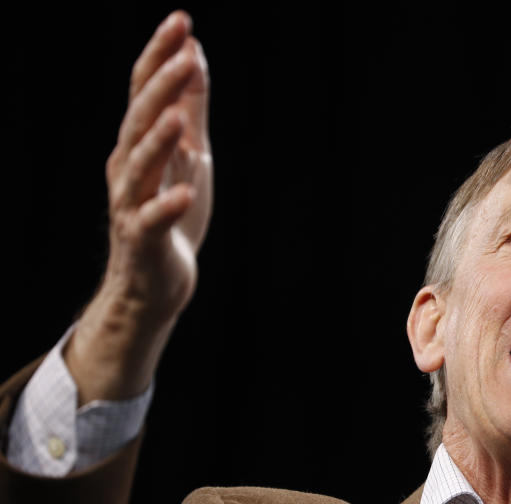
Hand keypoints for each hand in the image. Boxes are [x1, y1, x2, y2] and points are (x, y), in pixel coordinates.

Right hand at [103, 9, 211, 321]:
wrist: (154, 282)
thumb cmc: (171, 213)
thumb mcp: (188, 153)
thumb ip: (190, 107)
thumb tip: (195, 52)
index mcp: (139, 144)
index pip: (145, 91)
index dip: (160, 56)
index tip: (181, 19)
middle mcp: (128, 168)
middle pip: (140, 120)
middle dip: (161, 86)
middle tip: (185, 53)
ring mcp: (132, 204)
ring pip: (140, 167)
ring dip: (158, 140)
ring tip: (179, 117)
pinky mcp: (143, 239)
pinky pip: (152, 220)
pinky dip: (167, 206)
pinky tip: (184, 193)